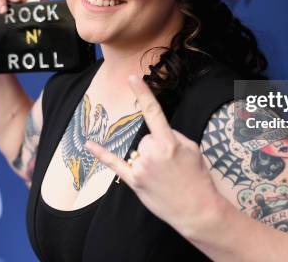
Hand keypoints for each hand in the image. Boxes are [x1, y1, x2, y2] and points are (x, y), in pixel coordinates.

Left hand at [85, 75, 224, 235]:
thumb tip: (158, 133)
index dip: (143, 93)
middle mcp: (152, 154)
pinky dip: (101, 154)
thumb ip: (173, 136)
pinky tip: (89, 145)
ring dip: (149, 159)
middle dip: (158, 147)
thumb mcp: (192, 149)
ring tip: (165, 176)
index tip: (132, 77)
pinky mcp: (134, 182)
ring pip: (139, 151)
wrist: (198, 210)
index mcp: (169, 143)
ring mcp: (141, 168)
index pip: (153, 112)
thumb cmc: (197, 178)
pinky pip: (115, 164)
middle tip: (172, 165)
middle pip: (147, 138)